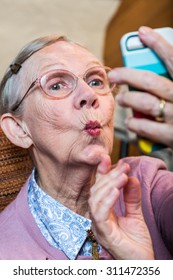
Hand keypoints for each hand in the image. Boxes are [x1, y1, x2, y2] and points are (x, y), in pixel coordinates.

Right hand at [89, 159, 153, 259]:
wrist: (141, 263)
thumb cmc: (136, 243)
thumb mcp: (135, 214)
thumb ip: (132, 197)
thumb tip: (131, 178)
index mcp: (104, 211)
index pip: (99, 188)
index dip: (101, 172)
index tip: (107, 158)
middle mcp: (98, 217)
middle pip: (96, 191)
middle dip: (109, 176)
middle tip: (123, 167)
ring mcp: (99, 225)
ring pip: (95, 200)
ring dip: (108, 185)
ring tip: (121, 176)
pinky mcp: (104, 234)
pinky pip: (100, 214)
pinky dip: (106, 200)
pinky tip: (115, 190)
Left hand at [108, 26, 172, 147]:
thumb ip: (169, 80)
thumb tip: (151, 68)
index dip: (158, 44)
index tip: (142, 33)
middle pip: (150, 81)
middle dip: (127, 76)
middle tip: (114, 75)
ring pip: (145, 103)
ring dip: (128, 100)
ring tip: (121, 100)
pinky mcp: (171, 138)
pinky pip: (145, 128)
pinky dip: (134, 124)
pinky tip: (131, 122)